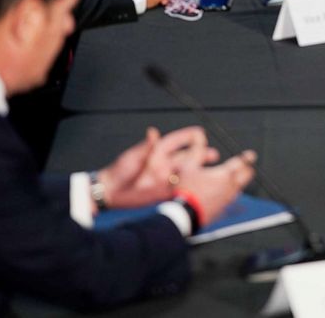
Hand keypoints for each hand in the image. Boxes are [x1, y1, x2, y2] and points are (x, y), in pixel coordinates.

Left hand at [97, 126, 217, 209]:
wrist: (110, 191)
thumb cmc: (119, 171)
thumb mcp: (132, 158)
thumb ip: (145, 147)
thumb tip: (153, 132)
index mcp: (156, 153)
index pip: (175, 142)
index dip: (187, 137)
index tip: (200, 132)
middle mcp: (162, 164)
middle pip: (185, 157)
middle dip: (200, 154)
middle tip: (214, 154)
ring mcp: (163, 178)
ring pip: (186, 173)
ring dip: (198, 171)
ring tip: (213, 171)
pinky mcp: (162, 192)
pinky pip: (180, 189)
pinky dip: (190, 188)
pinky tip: (201, 188)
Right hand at [176, 150, 256, 226]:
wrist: (185, 214)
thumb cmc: (187, 190)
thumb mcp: (188, 166)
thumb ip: (197, 151)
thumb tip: (200, 139)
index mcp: (224, 174)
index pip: (241, 162)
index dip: (247, 157)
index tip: (251, 155)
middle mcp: (230, 187)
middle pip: (247, 176)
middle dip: (248, 169)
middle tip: (247, 166)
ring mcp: (229, 199)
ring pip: (240, 188)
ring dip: (240, 182)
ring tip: (236, 178)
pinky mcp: (224, 209)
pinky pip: (233, 199)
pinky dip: (232, 193)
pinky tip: (226, 193)